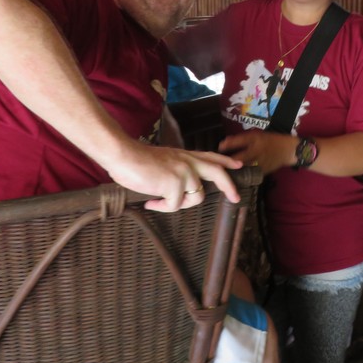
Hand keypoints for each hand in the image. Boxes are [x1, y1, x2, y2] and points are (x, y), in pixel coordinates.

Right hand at [104, 139, 241, 211]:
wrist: (124, 155)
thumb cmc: (137, 160)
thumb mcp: (164, 161)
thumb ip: (176, 169)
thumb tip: (180, 188)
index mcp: (186, 156)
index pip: (211, 157)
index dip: (226, 162)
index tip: (238, 166)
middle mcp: (189, 162)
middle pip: (218, 172)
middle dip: (229, 186)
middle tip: (236, 197)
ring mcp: (184, 173)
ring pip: (195, 198)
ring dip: (178, 204)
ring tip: (158, 200)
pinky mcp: (175, 184)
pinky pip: (175, 206)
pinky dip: (162, 207)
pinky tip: (150, 202)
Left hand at [217, 129, 293, 174]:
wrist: (288, 150)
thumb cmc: (270, 140)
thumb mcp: (256, 135)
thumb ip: (240, 139)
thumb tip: (222, 144)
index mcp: (255, 139)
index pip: (239, 141)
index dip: (227, 145)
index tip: (218, 148)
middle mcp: (258, 151)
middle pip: (240, 158)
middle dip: (228, 163)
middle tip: (217, 166)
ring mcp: (261, 162)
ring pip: (244, 169)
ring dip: (233, 172)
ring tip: (222, 175)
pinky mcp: (263, 172)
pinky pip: (250, 176)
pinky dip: (241, 178)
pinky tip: (232, 180)